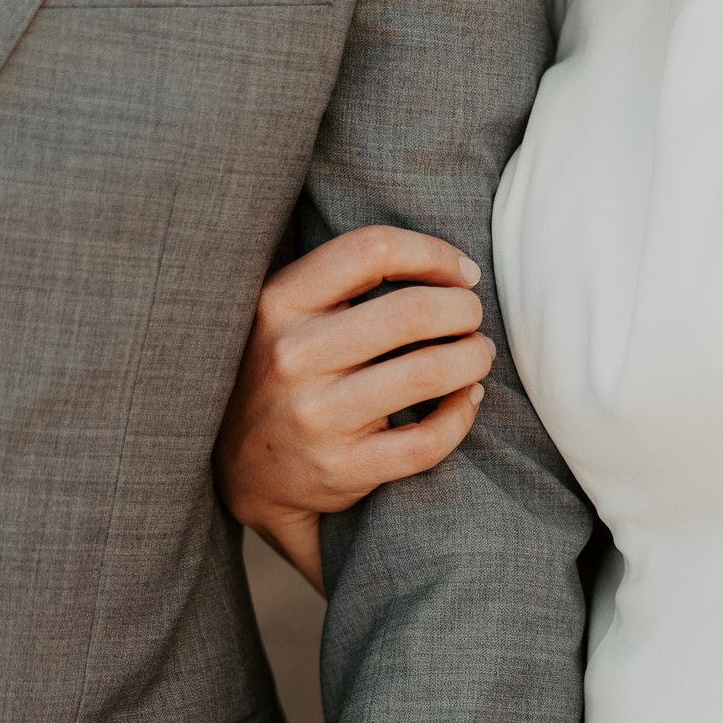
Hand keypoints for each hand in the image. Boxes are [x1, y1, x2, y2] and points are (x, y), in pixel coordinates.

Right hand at [214, 226, 495, 590]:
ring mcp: (316, 416)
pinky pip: (427, 440)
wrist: (243, 470)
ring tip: (478, 355)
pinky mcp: (341, 468)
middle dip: (463, 309)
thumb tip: (452, 268)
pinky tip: (466, 399)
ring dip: (473, 357)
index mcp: (280, 302)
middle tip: (473, 317)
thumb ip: (342, 283)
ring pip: (428, 373)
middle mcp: (293, 355)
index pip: (371, 251)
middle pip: (410, 312)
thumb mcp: (287, 316)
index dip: (432, 253)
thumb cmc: (284, 377)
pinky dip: (462, 414)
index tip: (462, 272)